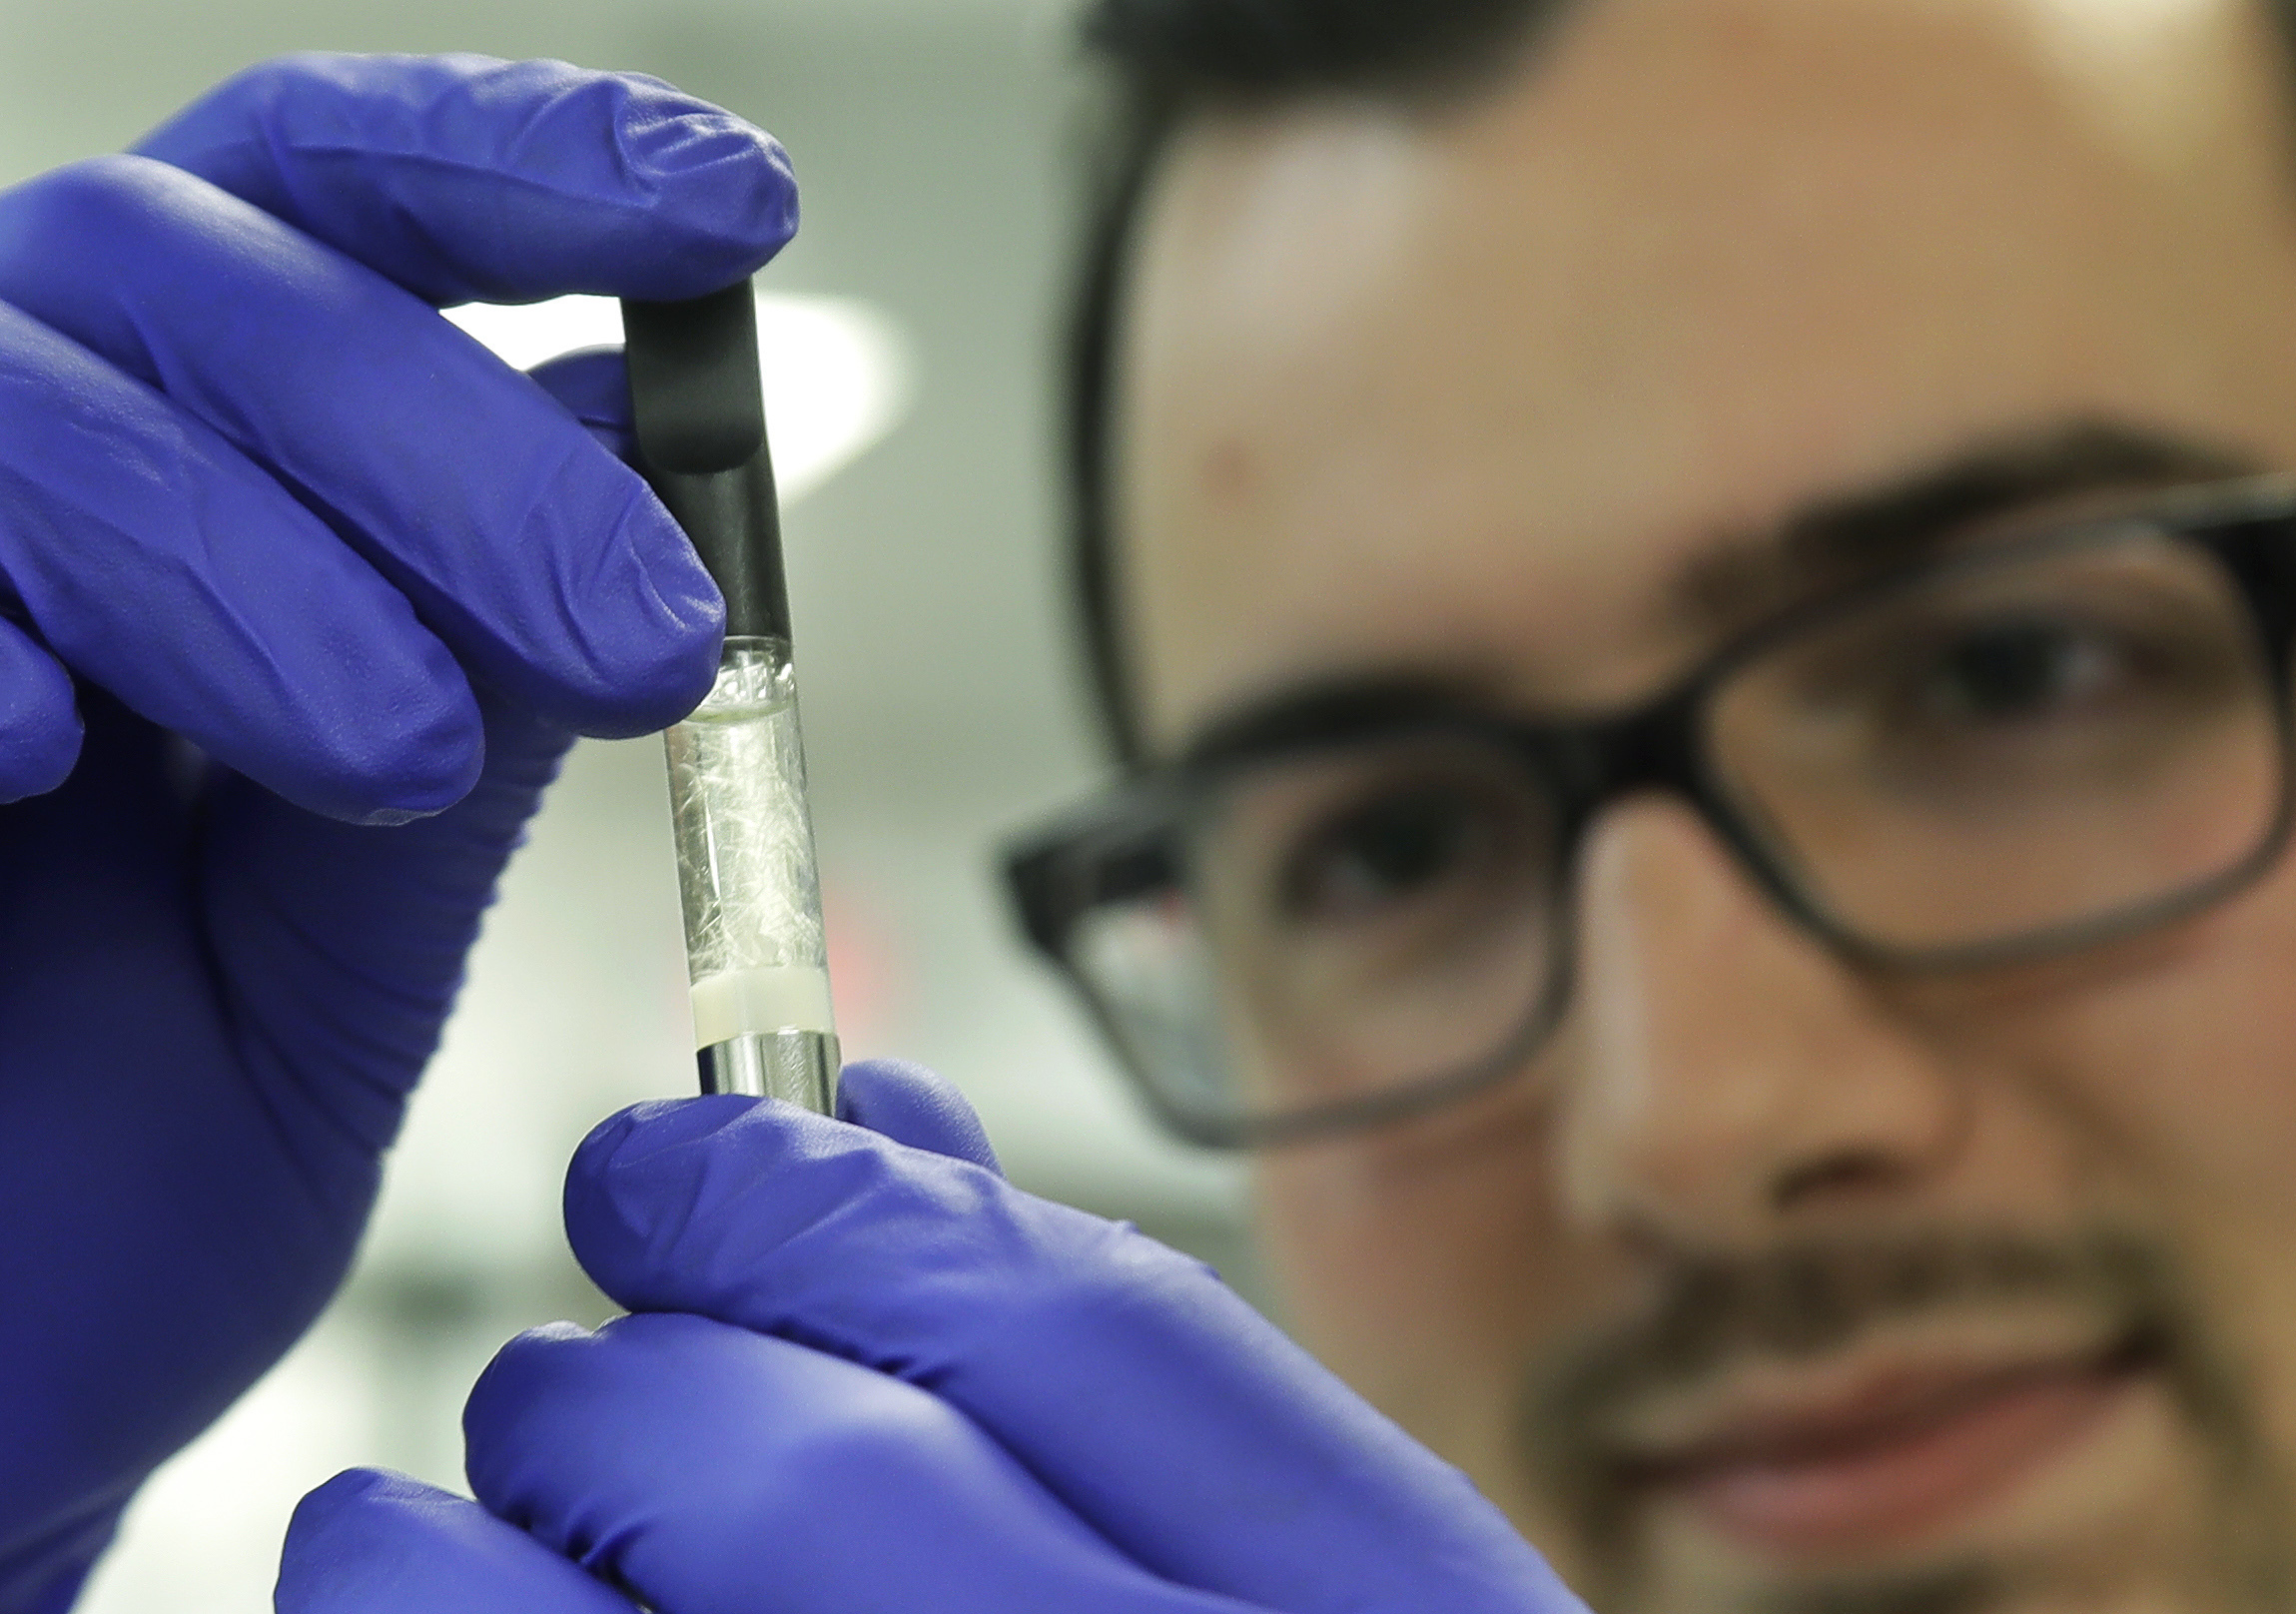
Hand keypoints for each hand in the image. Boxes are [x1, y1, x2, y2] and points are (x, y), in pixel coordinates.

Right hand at [0, 54, 794, 1613]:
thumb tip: (624, 469)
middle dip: (451, 445)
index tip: (732, 209)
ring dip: (246, 553)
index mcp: (186, 491)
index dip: (526, 164)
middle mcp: (5, 474)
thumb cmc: (120, 1188)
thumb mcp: (347, 944)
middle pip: (204, 270)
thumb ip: (461, 703)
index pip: (333, 208)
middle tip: (639, 636)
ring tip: (388, 752)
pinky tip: (46, 743)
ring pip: (30, 399)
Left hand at [277, 1062, 1589, 1613]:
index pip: (1071, 1317)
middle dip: (633, 1375)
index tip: (676, 1165)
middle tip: (594, 1385)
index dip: (817, 1194)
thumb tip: (869, 1111)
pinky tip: (438, 1599)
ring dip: (486, 1527)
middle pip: (810, 1466)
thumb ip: (1102, 1358)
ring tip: (510, 1516)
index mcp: (1363, 1613)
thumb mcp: (1302, 1577)